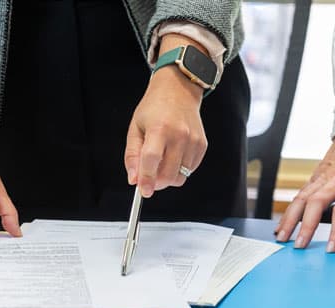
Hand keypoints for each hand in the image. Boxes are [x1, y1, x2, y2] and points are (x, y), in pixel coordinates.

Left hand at [125, 35, 207, 197]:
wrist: (178, 90)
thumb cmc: (153, 108)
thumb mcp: (135, 128)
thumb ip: (132, 155)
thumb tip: (133, 180)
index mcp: (159, 128)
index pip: (152, 159)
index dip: (146, 179)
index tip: (143, 191)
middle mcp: (179, 134)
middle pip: (168, 174)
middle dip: (156, 183)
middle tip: (149, 179)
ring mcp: (193, 140)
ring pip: (180, 176)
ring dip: (167, 177)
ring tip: (161, 162)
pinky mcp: (202, 145)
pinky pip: (190, 170)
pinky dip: (179, 170)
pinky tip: (173, 156)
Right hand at [276, 132, 334, 251]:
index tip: (331, 247)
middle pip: (315, 205)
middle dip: (305, 227)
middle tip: (299, 246)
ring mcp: (322, 178)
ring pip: (301, 200)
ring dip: (289, 220)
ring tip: (282, 237)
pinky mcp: (314, 176)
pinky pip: (299, 195)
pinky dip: (289, 211)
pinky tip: (283, 224)